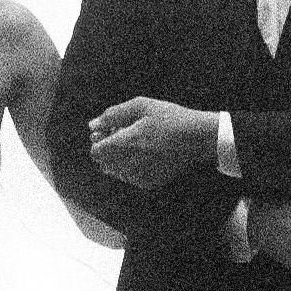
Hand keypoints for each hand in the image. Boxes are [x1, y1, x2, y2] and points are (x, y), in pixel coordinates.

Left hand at [88, 97, 216, 189]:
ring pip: (115, 171)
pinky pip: (129, 177)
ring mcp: (139, 177)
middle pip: (103, 163)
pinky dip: (132, 167)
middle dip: (109, 149)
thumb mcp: (140, 106)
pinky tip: (148, 154)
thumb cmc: (169, 117)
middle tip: (126, 135)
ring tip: (138, 144)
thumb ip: (112, 115)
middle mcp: (129, 165)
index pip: (95, 152)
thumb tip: (92, 125)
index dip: (100, 140)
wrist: (198, 138)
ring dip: (119, 159)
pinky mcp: (149, 183)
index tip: (113, 130)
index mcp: (125, 144)